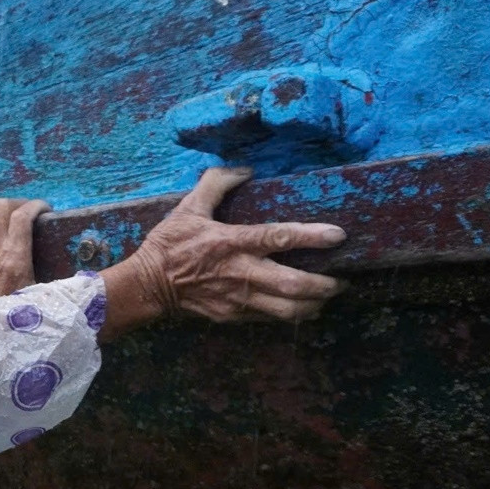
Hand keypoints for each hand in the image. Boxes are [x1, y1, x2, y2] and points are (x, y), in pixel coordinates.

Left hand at [0, 198, 50, 300]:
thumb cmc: (16, 310)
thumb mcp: (41, 293)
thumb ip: (57, 276)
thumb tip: (85, 270)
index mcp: (15, 257)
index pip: (22, 216)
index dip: (36, 205)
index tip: (46, 210)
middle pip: (2, 207)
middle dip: (19, 203)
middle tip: (31, 212)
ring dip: (2, 209)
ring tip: (14, 216)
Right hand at [98, 167, 344, 339]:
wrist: (147, 286)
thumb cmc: (169, 244)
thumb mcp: (189, 207)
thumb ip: (216, 184)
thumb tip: (243, 169)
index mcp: (232, 243)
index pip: (279, 238)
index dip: (312, 236)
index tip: (339, 235)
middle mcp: (241, 273)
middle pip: (293, 285)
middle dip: (324, 285)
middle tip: (342, 280)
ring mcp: (238, 299)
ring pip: (287, 310)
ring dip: (314, 305)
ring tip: (327, 296)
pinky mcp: (233, 316)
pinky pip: (270, 318)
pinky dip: (291, 314)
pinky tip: (301, 307)